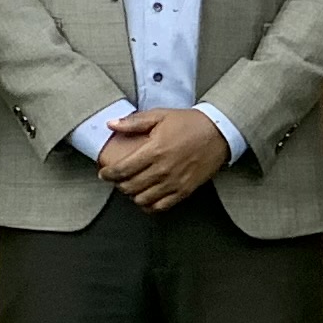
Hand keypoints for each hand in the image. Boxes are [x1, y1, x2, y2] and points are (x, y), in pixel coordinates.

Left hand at [95, 106, 230, 214]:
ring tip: (131, 187)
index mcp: (154, 150)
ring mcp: (174, 182)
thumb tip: (111, 124)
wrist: (218, 132)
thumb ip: (134, 122)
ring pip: (143, 199)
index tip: (103, 173)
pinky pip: (161, 206)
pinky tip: (146, 197)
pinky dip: (149, 205)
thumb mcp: (160, 115)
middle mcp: (162, 170)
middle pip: (130, 186)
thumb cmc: (189, 123)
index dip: (108, 174)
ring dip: (132, 195)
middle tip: (116, 179)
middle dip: (118, 184)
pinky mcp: (184, 191)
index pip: (122, 169)